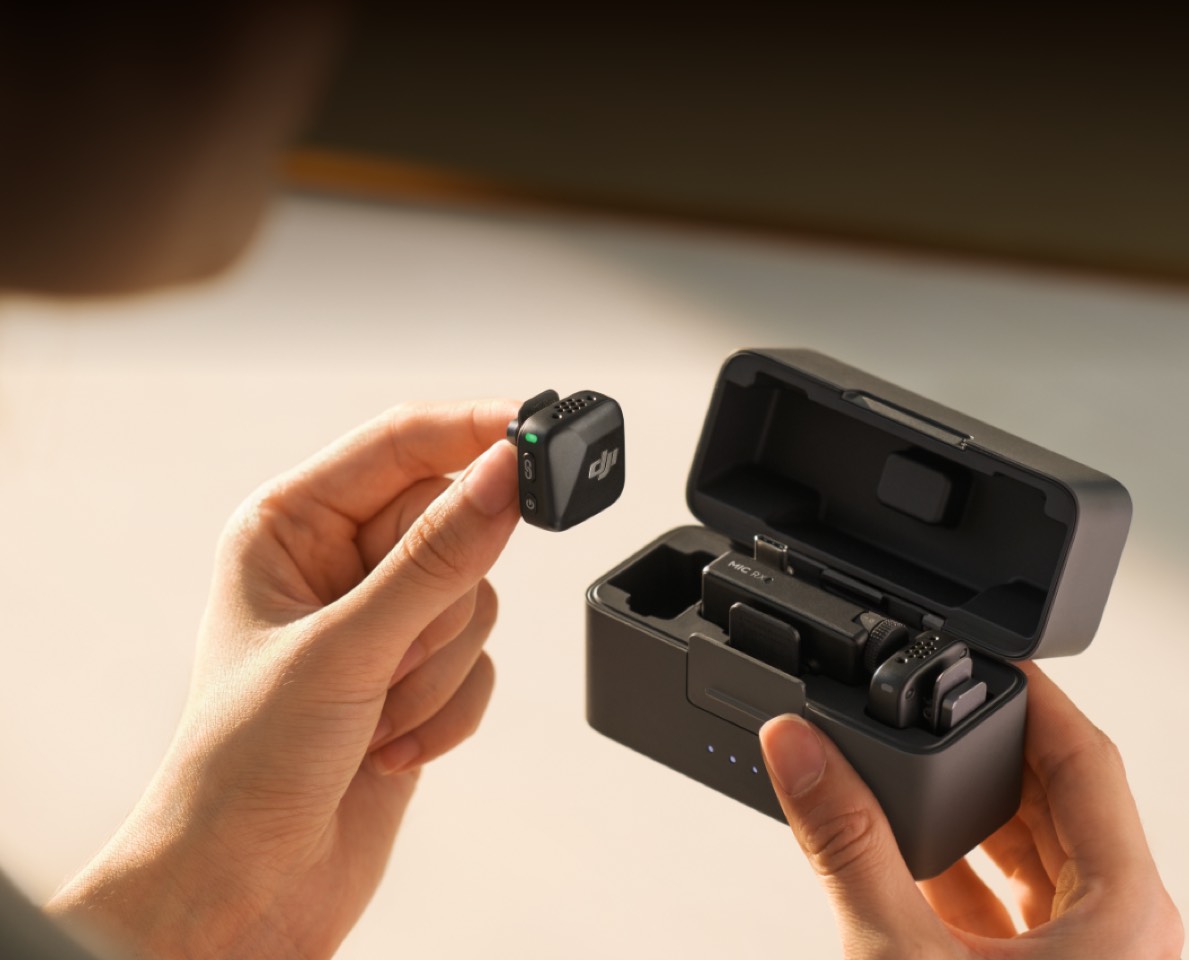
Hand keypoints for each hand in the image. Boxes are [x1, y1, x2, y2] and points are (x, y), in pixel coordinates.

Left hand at [48, 400, 520, 959]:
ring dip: (437, 670)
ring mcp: (382, 623)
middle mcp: (339, 565)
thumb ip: (436, 557)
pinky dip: (449, 709)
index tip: (536, 430)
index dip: (471, 431)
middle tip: (393, 652)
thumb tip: (504, 475)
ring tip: (376, 713)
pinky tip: (390, 744)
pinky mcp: (419, 677)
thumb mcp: (344, 647)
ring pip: (475, 600)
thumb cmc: (241, 765)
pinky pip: (482, 662)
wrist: (247, 888)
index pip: (401, 444)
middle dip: (434, 606)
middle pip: (453, 525)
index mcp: (291, 527)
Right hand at [759, 663, 1182, 958]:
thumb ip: (846, 846)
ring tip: (905, 775)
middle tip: (924, 705)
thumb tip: (801, 751)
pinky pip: (1014, 906)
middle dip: (987, 751)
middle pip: (1061, 800)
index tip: (981, 653)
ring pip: (1038, 854)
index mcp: (1124, 910)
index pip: (1086, 757)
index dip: (1032, 693)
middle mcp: (1124, 930)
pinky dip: (962, 873)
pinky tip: (905, 858)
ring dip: (971, 814)